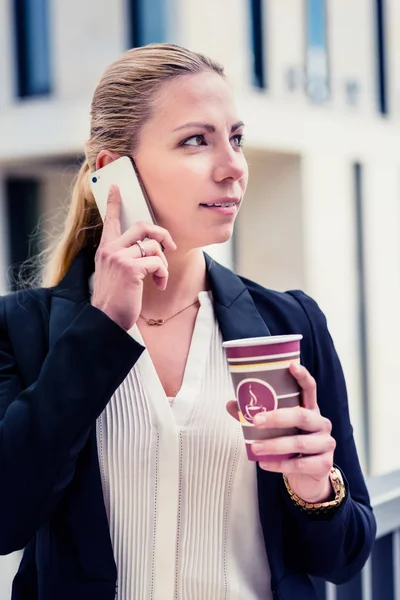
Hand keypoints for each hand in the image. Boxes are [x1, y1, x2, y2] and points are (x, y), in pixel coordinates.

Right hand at [92, 185, 176, 330]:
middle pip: (143, 226)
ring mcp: (119, 257)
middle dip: (162, 234)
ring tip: (159, 278)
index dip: (113, 202)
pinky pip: (158, 262)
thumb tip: (148, 248)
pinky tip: (158, 285)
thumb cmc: (114, 299)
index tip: (115, 188)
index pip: (110, 220)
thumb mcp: (113, 273)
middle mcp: (110, 249)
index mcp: (105, 249)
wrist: (105, 319)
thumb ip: (124, 257)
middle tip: (170, 246)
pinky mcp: (131, 268)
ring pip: (154, 246)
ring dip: (163, 263)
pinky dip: (163, 274)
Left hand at [226, 363, 335, 502]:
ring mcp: (326, 443)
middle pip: (302, 416)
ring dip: (274, 445)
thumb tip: (231, 403)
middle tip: (257, 421)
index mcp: (310, 409)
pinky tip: (264, 464)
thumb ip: (257, 416)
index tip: (291, 365)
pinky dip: (280, 464)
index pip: (310, 389)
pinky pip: (300, 464)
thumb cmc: (290, 444)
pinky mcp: (324, 463)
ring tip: (255, 448)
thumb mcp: (277, 429)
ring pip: (299, 443)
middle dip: (278, 418)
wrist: (308, 476)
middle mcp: (321, 423)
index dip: (302, 376)